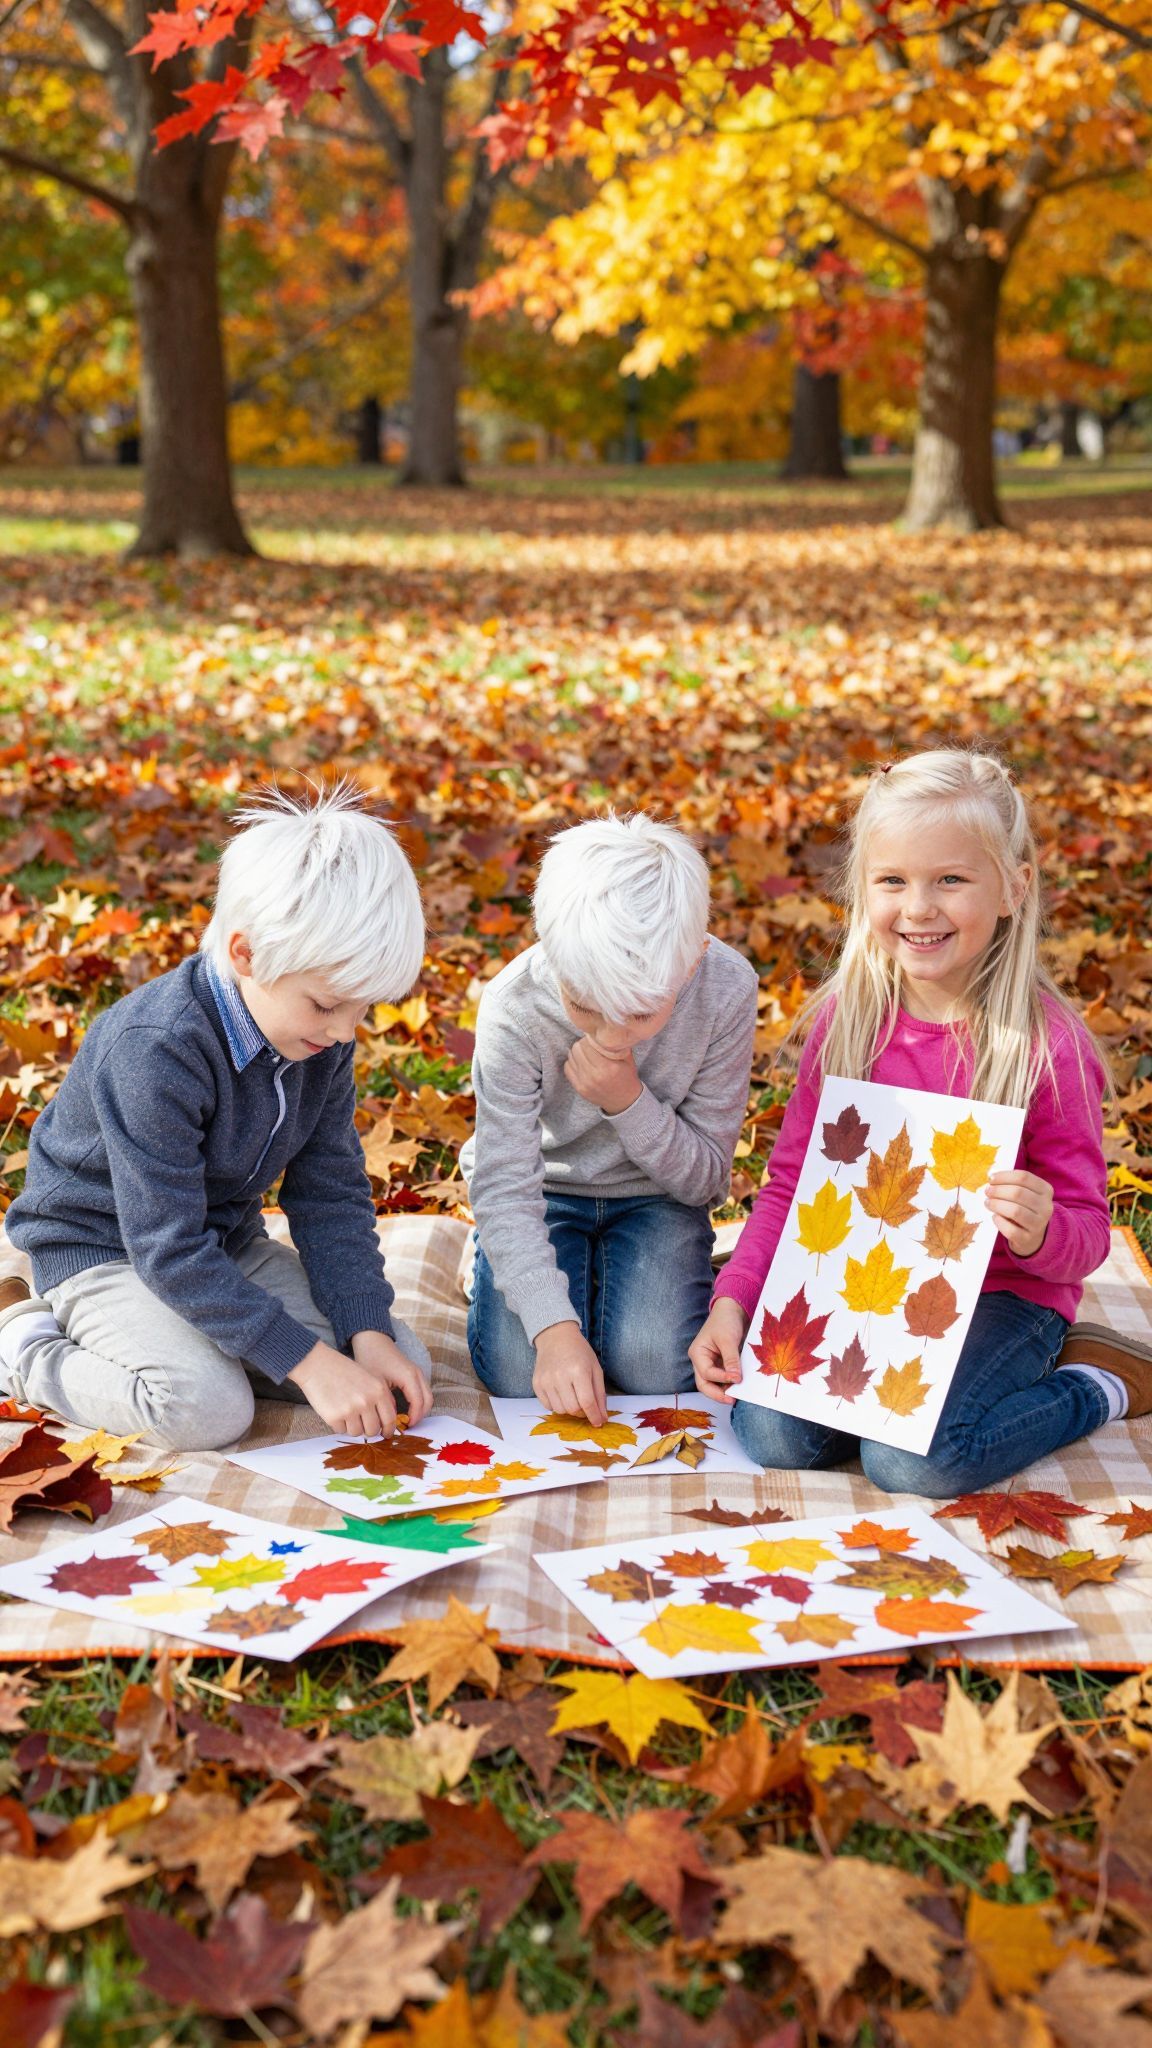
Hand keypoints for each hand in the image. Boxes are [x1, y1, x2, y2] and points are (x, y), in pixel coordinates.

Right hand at [287, 1333, 430, 1436]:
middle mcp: (367, 1401)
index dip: (388, 1430)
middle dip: (367, 1430)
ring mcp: (350, 1410)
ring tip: (345, 1412)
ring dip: (351, 1427)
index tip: (385, 1434)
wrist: (317, 1363)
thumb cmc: (342, 1369)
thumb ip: (379, 1397)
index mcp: (379, 1390)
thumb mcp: (369, 1377)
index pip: (389, 1419)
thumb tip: (385, 1422)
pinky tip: (334, 1410)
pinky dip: (338, 1425)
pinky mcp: (334, 1417)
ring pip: (356, 1433)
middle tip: (361, 1424)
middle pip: (373, 1430)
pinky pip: (340, 1430)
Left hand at [351, 1328, 432, 1424]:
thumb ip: (386, 1402)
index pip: (419, 1403)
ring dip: (420, 1409)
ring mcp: (417, 1372)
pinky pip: (422, 1391)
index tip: (403, 1428)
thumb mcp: (376, 1383)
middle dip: (420, 1416)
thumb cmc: (371, 1359)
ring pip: (427, 1396)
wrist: (372, 1341)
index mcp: (409, 1376)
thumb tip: (392, 1419)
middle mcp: (417, 1374)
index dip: (413, 1418)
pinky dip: (418, 1402)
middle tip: (406, 1427)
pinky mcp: (414, 1373)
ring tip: (405, 1420)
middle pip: (428, 1401)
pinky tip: (405, 1409)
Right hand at [532, 1321, 608, 1424]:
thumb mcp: (595, 1369)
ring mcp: (546, 1381)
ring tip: (573, 1396)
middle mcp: (560, 1376)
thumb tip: (602, 1418)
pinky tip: (561, 1393)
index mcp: (578, 1371)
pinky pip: (548, 1406)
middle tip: (586, 1406)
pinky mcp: (537, 1384)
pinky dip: (557, 1405)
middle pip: (573, 1409)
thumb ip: (600, 1394)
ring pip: (560, 1410)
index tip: (599, 1422)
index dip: (594, 1416)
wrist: (556, 1338)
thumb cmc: (579, 1352)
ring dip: (569, 1409)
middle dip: (582, 1413)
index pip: (587, 1402)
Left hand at [564, 1036, 641, 1114]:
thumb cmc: (627, 1077)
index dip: (590, 1038)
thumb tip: (605, 1028)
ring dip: (577, 1052)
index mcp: (607, 1067)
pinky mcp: (578, 1088)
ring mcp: (584, 1083)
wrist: (624, 1102)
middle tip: (590, 1045)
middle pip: (577, 1049)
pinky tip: (581, 1062)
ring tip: (586, 1053)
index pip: (588, 1044)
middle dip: (583, 1043)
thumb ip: (616, 1044)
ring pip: (571, 1056)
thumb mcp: (627, 1059)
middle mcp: (594, 1076)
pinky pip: (567, 1068)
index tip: (595, 1038)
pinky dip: (572, 1062)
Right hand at [689, 1298, 748, 1403]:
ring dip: (724, 1391)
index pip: (707, 1373)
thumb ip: (731, 1359)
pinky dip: (730, 1384)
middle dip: (717, 1394)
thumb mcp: (728, 1339)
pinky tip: (740, 1387)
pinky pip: (724, 1379)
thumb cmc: (725, 1320)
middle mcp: (702, 1361)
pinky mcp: (722, 1365)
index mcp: (698, 1354)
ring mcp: (712, 1364)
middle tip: (732, 1400)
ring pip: (714, 1384)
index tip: (737, 1379)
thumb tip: (735, 1379)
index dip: (721, 1378)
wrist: (733, 1309)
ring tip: (738, 1395)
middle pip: (705, 1385)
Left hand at [986, 1169, 1052, 1257]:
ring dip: (996, 1204)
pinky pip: (1010, 1229)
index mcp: (1046, 1190)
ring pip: (1014, 1211)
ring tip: (988, 1203)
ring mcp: (1038, 1224)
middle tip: (987, 1191)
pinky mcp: (1028, 1239)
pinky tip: (995, 1216)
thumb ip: (1012, 1184)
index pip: (1024, 1177)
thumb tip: (992, 1179)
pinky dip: (999, 1221)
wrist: (1034, 1236)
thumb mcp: (1026, 1193)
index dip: (1004, 1176)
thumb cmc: (1025, 1209)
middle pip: (1018, 1193)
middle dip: (998, 1190)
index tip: (991, 1179)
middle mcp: (1046, 1207)